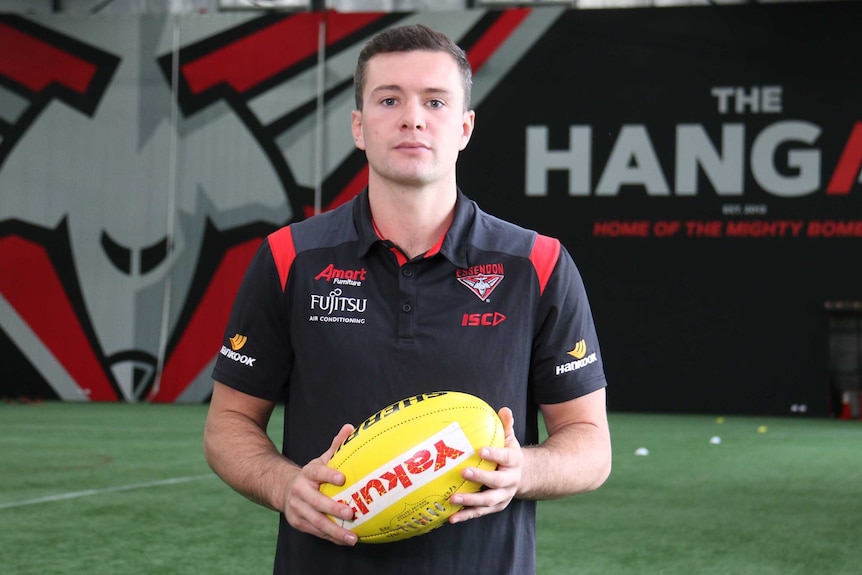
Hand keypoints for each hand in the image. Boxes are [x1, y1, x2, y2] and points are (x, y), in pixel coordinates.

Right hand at [281, 423, 359, 545]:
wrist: (283, 489)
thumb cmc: (312, 475)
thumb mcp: (321, 460)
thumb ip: (336, 446)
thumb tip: (350, 427)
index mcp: (307, 473)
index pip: (317, 472)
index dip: (329, 474)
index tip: (343, 478)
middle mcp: (300, 491)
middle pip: (316, 502)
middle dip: (333, 508)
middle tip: (351, 513)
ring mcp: (297, 508)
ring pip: (316, 521)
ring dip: (335, 531)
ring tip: (352, 537)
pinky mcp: (298, 522)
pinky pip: (316, 531)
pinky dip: (331, 537)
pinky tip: (345, 540)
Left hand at [447, 407, 521, 523]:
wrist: (525, 476)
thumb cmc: (509, 454)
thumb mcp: (510, 440)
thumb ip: (506, 426)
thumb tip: (504, 409)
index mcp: (514, 462)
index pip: (506, 458)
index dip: (495, 455)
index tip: (481, 450)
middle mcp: (510, 481)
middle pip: (497, 482)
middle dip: (481, 478)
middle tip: (463, 472)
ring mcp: (503, 495)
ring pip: (489, 501)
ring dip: (470, 500)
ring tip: (453, 498)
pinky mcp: (495, 506)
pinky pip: (480, 513)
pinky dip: (466, 515)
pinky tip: (452, 517)